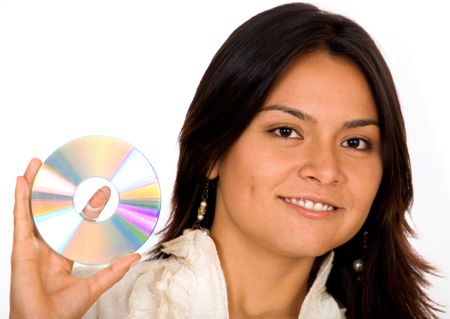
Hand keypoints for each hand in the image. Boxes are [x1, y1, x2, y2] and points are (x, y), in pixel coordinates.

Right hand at [10, 159, 140, 318]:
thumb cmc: (63, 312)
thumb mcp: (94, 286)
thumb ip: (114, 270)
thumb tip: (135, 255)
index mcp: (62, 257)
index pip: (76, 225)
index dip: (87, 209)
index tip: (100, 192)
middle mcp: (46, 248)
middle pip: (50, 213)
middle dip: (54, 192)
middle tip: (60, 171)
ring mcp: (33, 246)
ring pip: (33, 210)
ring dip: (34, 188)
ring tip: (37, 166)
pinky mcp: (20, 247)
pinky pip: (20, 218)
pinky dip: (20, 198)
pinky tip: (22, 181)